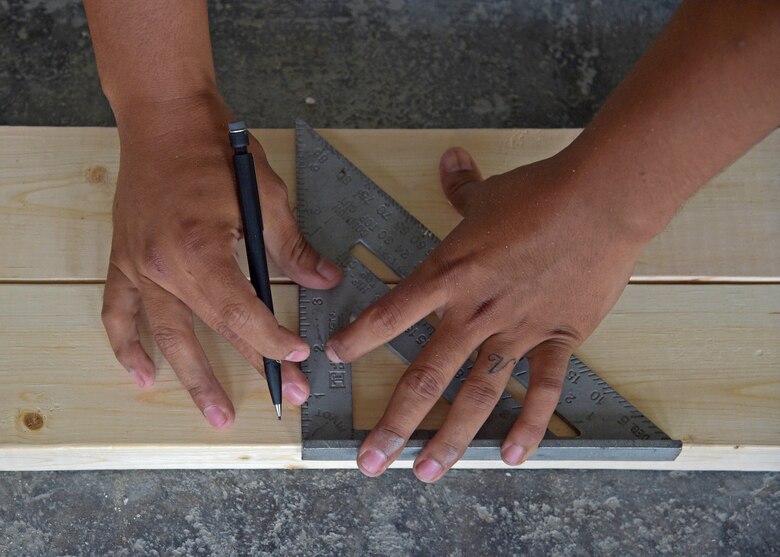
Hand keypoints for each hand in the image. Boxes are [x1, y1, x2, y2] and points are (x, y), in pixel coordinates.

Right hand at [101, 93, 341, 427]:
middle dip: (253, 364)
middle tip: (285, 396)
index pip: (243, 313)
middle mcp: (163, 266)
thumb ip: (293, 247)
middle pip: (214, 329)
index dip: (274, 339)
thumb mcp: (265, 196)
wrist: (164, 120)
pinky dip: (126, 346)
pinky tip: (142, 375)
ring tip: (216, 414)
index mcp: (200, 249)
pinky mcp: (124, 260)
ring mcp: (138, 266)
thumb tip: (324, 282)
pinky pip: (118, 312)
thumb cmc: (214, 151)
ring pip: (166, 335)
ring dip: (192, 378)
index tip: (299, 355)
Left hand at [325, 147, 645, 480]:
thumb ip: (461, 186)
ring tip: (427, 472)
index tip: (335, 359)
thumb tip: (449, 158)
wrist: (600, 202)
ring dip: (450, 438)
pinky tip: (511, 454)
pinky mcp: (557, 338)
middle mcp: (475, 312)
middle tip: (371, 460)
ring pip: (476, 396)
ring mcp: (516, 330)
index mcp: (450, 275)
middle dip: (394, 424)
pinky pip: (542, 390)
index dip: (359, 338)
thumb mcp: (488, 193)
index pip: (390, 313)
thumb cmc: (541, 194)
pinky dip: (529, 424)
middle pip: (426, 377)